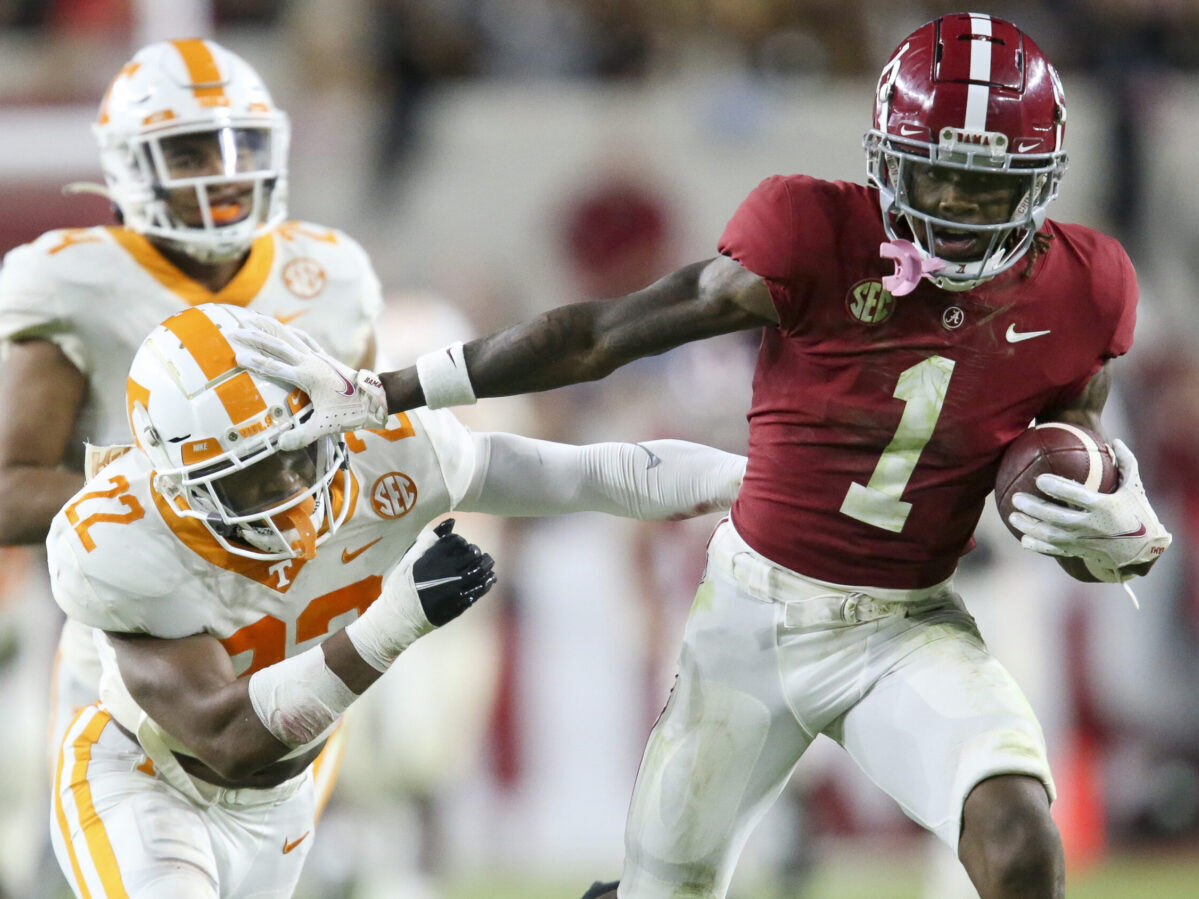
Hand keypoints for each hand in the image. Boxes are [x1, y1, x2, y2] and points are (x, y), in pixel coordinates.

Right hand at [228, 317, 387, 450]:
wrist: (377, 397)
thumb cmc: (352, 411)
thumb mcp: (327, 426)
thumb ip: (303, 435)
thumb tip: (279, 444)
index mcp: (307, 377)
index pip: (275, 368)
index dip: (255, 362)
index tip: (236, 357)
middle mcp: (311, 362)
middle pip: (278, 345)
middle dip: (255, 337)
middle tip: (233, 330)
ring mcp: (318, 357)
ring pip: (289, 337)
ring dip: (269, 327)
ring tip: (251, 317)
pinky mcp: (325, 357)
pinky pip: (304, 339)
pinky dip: (290, 332)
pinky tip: (283, 329)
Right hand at [412, 519, 496, 625]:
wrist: (399, 616)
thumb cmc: (402, 585)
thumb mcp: (411, 558)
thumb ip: (431, 538)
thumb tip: (451, 521)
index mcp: (433, 557)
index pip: (457, 541)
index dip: (461, 542)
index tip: (461, 546)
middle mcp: (446, 570)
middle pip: (472, 554)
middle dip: (475, 552)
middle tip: (475, 554)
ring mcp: (455, 587)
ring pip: (480, 570)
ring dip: (486, 564)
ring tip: (486, 563)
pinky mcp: (460, 602)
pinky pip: (480, 589)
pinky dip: (487, 581)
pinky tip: (488, 578)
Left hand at [1008, 439, 1170, 579]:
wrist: (1144, 552)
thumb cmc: (1138, 513)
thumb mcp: (1135, 487)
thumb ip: (1126, 462)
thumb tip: (1115, 440)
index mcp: (1106, 507)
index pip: (1077, 496)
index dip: (1057, 488)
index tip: (1039, 479)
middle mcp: (1093, 526)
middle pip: (1057, 517)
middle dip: (1034, 508)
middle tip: (1016, 497)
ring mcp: (1085, 542)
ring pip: (1051, 535)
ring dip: (1029, 527)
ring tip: (1013, 516)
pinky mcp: (1080, 552)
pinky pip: (1055, 550)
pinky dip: (1038, 545)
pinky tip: (1023, 539)